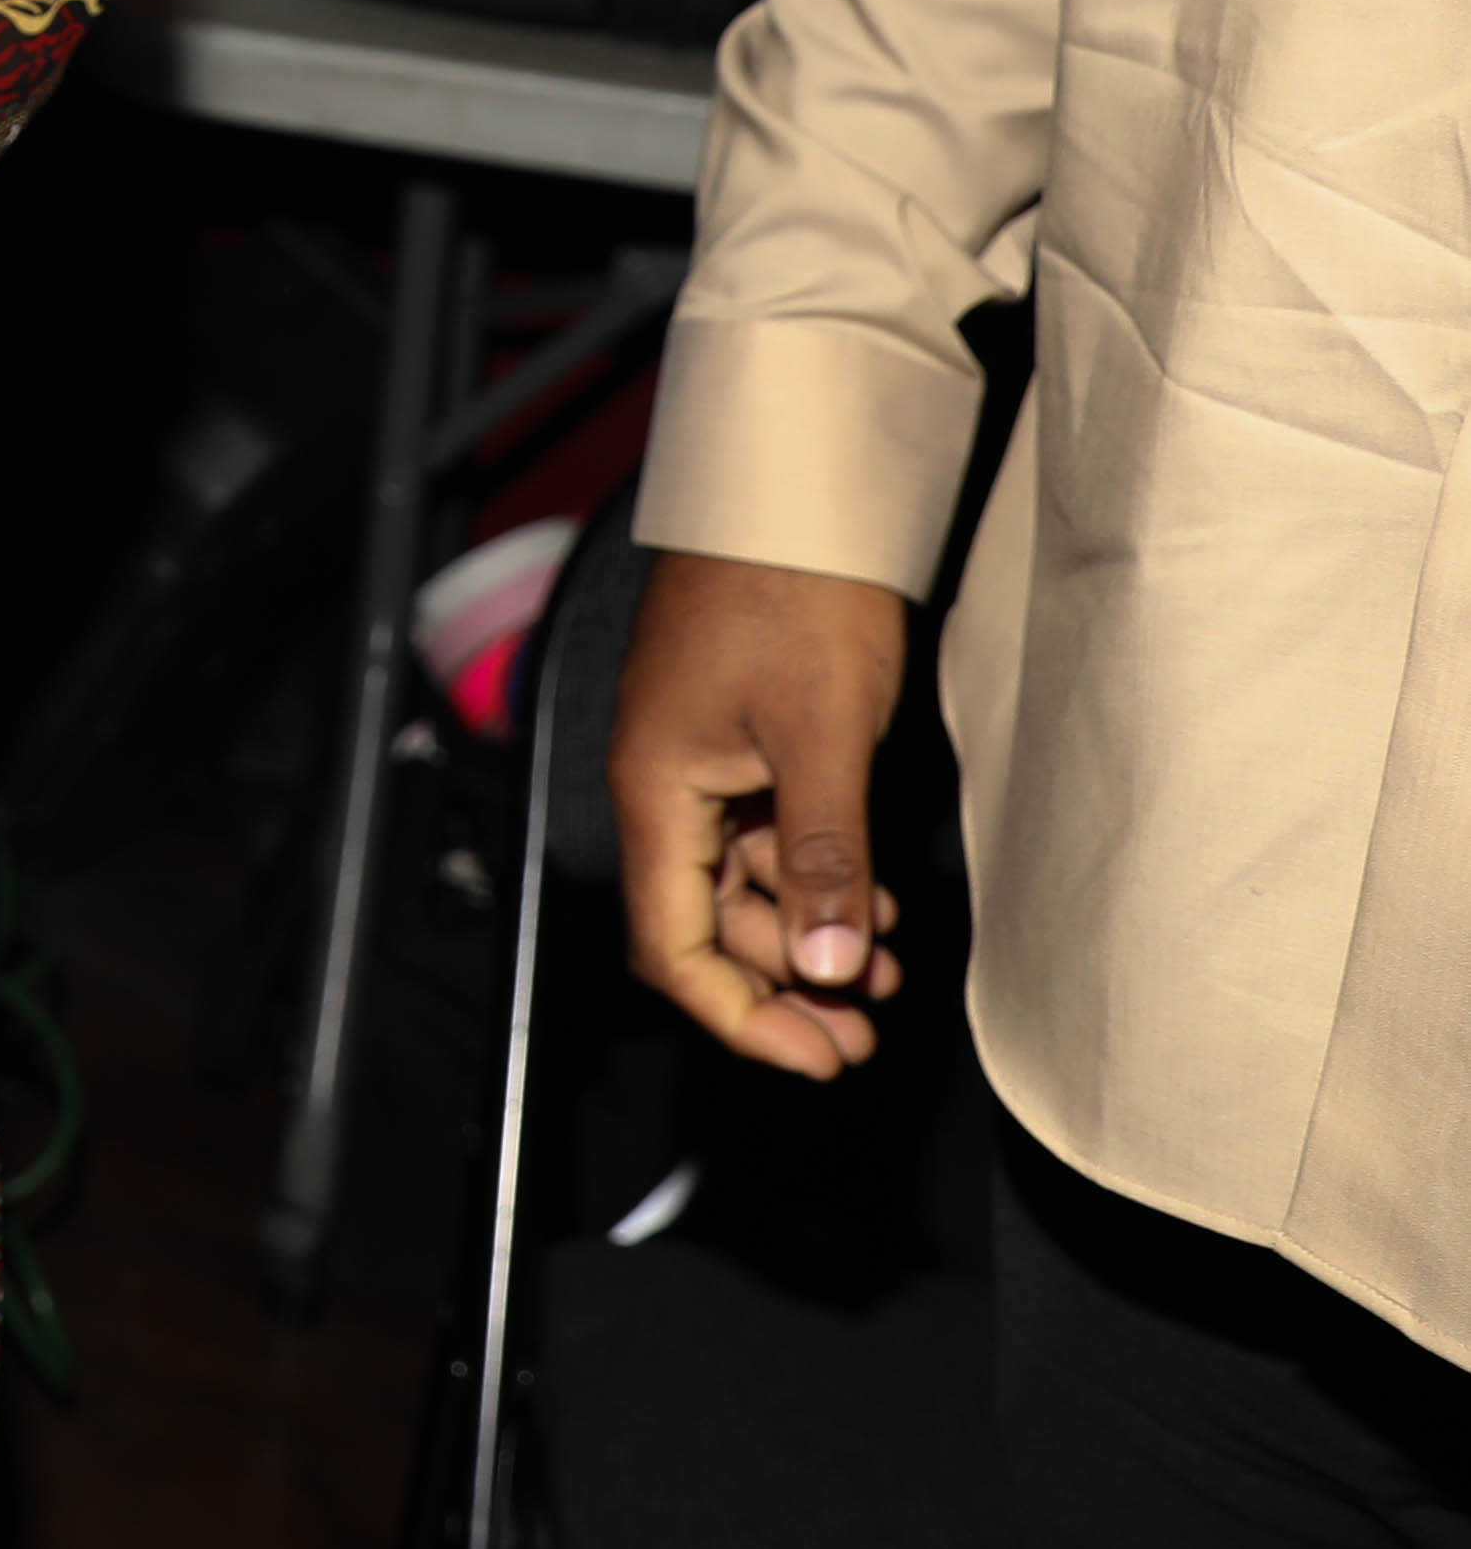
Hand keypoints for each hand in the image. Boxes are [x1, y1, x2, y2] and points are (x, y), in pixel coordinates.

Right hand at [610, 549, 914, 1077]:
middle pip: (705, 925)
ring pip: (740, 887)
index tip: (813, 1054)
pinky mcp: (739, 742)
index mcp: (657, 790)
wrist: (796, 494)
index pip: (671, 944)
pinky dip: (814, 883)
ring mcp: (700, 764)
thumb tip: (826, 972)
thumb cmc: (794, 595)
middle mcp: (665, 786)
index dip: (736, 1014)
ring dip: (806, 937)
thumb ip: (823, 859)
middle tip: (864, 1033)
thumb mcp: (823, 736)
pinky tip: (876, 906)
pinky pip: (763, 839)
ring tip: (890, 970)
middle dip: (781, 986)